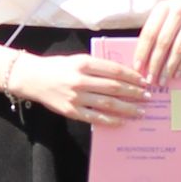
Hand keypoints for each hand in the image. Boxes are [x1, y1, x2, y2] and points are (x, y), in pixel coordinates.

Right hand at [26, 49, 150, 127]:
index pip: (115, 70)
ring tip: (140, 111)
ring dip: (127, 108)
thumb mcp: (77, 59)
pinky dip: (110, 120)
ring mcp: (76, 96)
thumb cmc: (57, 67)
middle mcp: (81, 79)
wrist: (32, 78)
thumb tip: (122, 76)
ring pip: (108, 103)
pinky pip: (95, 117)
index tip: (144, 81)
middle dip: (134, 93)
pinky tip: (122, 122)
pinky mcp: (71, 110)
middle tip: (148, 97)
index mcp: (84, 63)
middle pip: (114, 87)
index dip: (132, 76)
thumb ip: (97, 66)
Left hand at [133, 0, 180, 86]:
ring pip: (179, 46)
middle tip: (150, 78)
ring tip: (163, 80)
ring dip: (170, 66)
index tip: (137, 67)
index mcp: (163, 8)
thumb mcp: (165, 16)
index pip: (150, 32)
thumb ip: (155, 32)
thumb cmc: (177, 15)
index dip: (142, 51)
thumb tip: (142, 60)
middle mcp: (178, 10)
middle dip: (155, 62)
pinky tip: (178, 73)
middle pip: (164, 41)